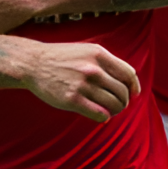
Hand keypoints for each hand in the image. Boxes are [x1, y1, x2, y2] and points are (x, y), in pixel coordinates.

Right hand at [24, 42, 140, 122]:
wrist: (33, 63)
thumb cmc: (62, 58)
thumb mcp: (87, 50)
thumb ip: (107, 63)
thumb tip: (129, 82)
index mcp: (99, 54)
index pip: (128, 74)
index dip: (134, 87)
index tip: (133, 94)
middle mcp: (93, 69)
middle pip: (123, 92)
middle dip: (124, 101)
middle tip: (118, 104)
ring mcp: (83, 85)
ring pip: (113, 104)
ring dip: (115, 110)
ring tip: (109, 110)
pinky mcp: (72, 100)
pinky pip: (99, 114)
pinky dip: (104, 117)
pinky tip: (100, 115)